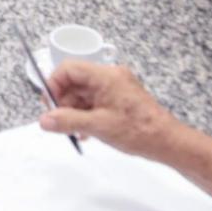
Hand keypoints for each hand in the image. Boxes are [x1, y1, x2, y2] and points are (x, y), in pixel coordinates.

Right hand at [40, 62, 179, 159]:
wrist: (167, 141)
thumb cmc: (138, 131)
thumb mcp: (98, 127)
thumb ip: (68, 121)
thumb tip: (44, 120)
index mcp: (104, 76)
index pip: (68, 68)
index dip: (54, 85)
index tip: (51, 107)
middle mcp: (110, 76)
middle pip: (75, 82)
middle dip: (64, 103)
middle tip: (61, 124)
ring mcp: (116, 87)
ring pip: (84, 94)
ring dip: (75, 111)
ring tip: (76, 132)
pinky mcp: (120, 98)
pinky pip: (95, 101)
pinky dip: (87, 114)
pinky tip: (87, 132)